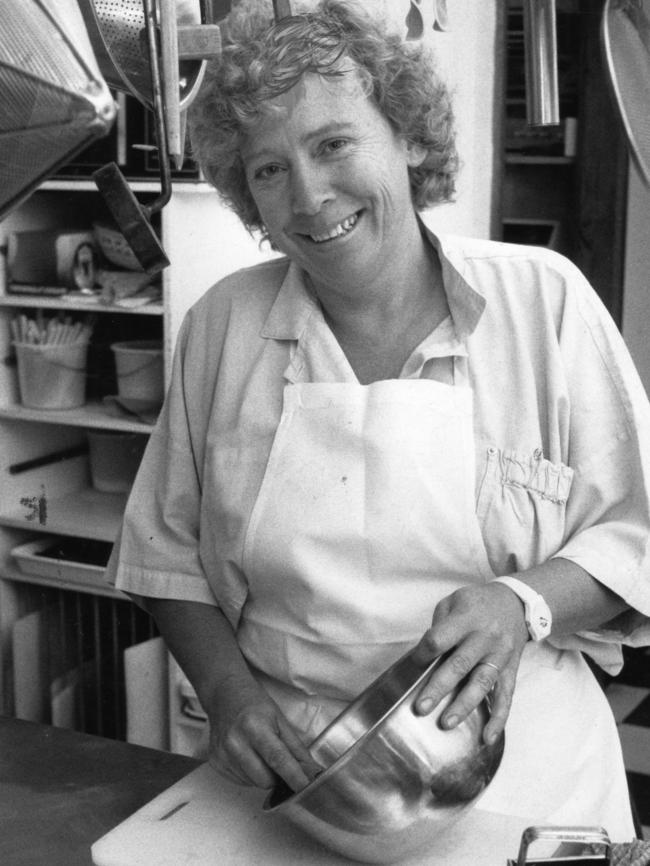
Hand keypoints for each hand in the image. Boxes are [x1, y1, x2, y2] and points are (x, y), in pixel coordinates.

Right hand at [206, 675, 321, 791]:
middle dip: (277, 775)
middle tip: (278, 759)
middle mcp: (235, 742)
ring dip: (262, 775)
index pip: (277, 759)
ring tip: (259, 752)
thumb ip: (296, 747)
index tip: (305, 787)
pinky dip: (249, 774)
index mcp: (254, 726)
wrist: (224, 695)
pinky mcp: (215, 763)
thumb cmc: (253, 703)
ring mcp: (222, 754)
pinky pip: (241, 781)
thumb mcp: (280, 719)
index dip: (293, 776)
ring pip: (253, 783)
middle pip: (265, 779)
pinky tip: (247, 755)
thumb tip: (311, 770)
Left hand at [411, 582, 529, 744]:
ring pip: (482, 682)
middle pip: (460, 664)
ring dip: (464, 705)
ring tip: (446, 723)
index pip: (440, 638)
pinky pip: (506, 696)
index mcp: (466, 618)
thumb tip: (423, 657)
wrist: (516, 602)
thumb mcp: (454, 602)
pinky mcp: (511, 669)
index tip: (413, 664)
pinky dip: (498, 718)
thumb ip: (439, 627)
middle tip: (421, 707)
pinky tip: (487, 737)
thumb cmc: (477, 604)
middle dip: (439, 687)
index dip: (424, 653)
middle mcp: (485, 637)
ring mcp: (500, 655)